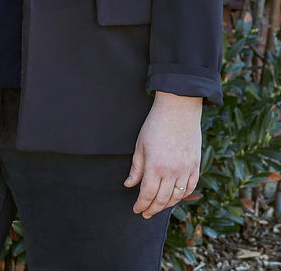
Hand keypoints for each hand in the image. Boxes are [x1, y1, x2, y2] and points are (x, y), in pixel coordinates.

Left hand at [125, 92, 202, 217]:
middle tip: (145, 213)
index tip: (137, 210)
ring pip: (177, 196)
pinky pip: (191, 187)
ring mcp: (186, 170)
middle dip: (152, 209)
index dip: (141, 204)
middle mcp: (172, 172)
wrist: (179, 111)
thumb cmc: (155, 126)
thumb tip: (129, 185)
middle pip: (162, 199)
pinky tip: (175, 198)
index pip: (147, 194)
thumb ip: (136, 168)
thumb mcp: (140, 145)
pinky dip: (183, 196)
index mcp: (155, 166)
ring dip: (166, 205)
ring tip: (158, 207)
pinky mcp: (196, 166)